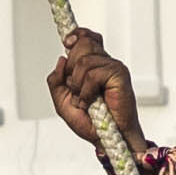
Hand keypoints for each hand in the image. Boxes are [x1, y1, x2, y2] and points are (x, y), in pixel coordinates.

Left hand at [45, 26, 141, 159]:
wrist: (109, 139)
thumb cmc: (91, 122)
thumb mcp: (63, 102)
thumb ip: (56, 81)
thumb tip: (61, 59)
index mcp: (93, 64)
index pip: (86, 37)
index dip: (76, 35)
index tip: (67, 43)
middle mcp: (104, 62)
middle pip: (82, 44)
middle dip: (71, 69)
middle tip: (76, 89)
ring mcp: (113, 67)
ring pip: (84, 60)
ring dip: (77, 86)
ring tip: (84, 101)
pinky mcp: (119, 74)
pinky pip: (93, 74)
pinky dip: (86, 92)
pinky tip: (91, 102)